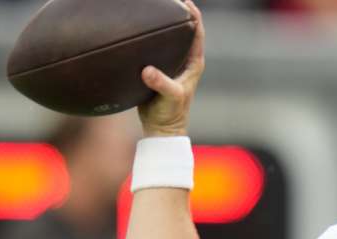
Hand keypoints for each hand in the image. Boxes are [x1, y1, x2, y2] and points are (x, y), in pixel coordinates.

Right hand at [138, 0, 205, 137]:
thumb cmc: (171, 114)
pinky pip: (155, 49)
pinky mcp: (158, 70)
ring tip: (153, 10)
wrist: (161, 128)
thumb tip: (147, 70)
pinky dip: (150, 39)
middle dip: (178, 15)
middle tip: (166, 0)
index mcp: (193, 63)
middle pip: (184, 31)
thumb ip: (160, 83)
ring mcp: (171, 65)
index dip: (193, 16)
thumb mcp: (169, 97)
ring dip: (163, 26)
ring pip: (169, 39)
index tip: (185, 2)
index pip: (197, 33)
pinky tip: (138, 32)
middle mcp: (184, 61)